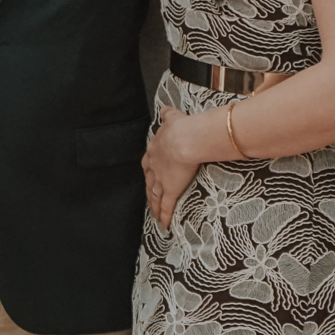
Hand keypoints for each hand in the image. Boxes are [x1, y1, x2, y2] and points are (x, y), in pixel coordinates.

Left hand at [142, 106, 206, 229]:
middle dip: (149, 191)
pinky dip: (164, 216)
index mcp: (154, 151)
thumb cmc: (181, 128)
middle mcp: (154, 167)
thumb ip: (167, 115)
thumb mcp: (172, 118)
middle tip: (149, 199)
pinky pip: (166, 206)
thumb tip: (164, 108)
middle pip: (149, 183)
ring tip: (154, 215)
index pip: (149, 164)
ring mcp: (161, 180)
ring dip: (154, 207)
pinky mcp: (171, 190)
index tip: (150, 175)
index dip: (150, 171)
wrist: (185, 140)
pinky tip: (164, 225)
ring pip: (155, 197)